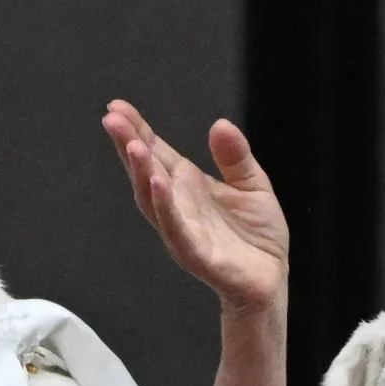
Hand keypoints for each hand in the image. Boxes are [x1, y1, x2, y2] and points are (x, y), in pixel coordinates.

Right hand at [103, 101, 289, 316]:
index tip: (118, 107)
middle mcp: (178, 206)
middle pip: (146, 172)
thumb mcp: (253, 184)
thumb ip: (235, 156)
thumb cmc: (257, 237)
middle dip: (128, 146)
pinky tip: (159, 184)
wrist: (272, 278)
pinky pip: (176, 229)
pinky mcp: (196, 254)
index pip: (156, 153)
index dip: (137, 130)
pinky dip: (165, 208)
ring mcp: (182, 230)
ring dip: (141, 173)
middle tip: (113, 119)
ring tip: (133, 146)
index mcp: (188, 186)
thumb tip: (220, 124)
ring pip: (153, 201)